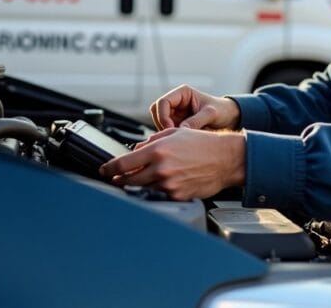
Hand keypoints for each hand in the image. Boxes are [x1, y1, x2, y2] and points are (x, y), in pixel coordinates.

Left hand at [99, 127, 245, 200]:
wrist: (225, 159)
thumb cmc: (203, 144)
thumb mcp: (175, 134)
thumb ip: (152, 141)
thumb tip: (136, 150)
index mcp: (157, 151)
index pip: (122, 163)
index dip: (109, 169)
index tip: (104, 170)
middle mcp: (161, 168)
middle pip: (128, 180)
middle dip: (119, 179)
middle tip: (116, 178)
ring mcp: (169, 184)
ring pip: (141, 189)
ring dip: (136, 186)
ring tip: (137, 181)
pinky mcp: (177, 196)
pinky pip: (158, 196)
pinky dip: (155, 191)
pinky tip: (158, 185)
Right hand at [149, 85, 240, 130]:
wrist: (229, 118)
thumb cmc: (222, 111)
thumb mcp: (211, 114)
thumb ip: (196, 120)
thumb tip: (180, 129)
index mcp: (183, 93)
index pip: (162, 102)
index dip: (163, 116)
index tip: (172, 129)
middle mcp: (176, 102)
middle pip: (156, 112)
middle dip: (163, 125)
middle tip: (174, 136)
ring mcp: (175, 113)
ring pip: (159, 123)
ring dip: (166, 132)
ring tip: (182, 138)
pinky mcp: (177, 123)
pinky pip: (166, 131)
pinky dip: (171, 137)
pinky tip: (182, 141)